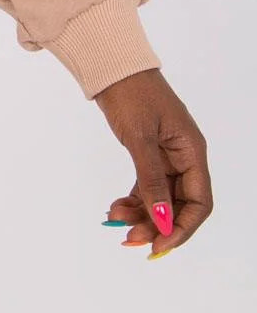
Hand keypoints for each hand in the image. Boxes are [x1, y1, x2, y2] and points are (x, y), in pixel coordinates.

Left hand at [94, 66, 210, 257]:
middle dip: (157, 225)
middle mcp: (184, 157)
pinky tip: (116, 208)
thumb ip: (151, 180)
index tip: (158, 246)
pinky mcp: (149, 154)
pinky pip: (147, 187)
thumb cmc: (131, 95)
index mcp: (192, 152)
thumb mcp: (140, 138)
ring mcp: (167, 157)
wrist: (113, 66)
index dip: (182, 228)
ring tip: (115, 221)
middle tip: (128, 238)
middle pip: (180, 205)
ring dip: (142, 214)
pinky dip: (133, 200)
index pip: (199, 203)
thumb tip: (162, 220)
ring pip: (161, 198)